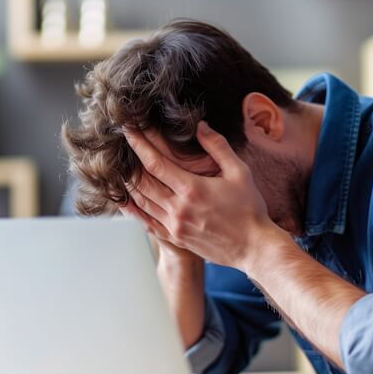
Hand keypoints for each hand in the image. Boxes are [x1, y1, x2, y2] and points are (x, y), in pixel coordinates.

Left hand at [124, 121, 279, 270]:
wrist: (253, 247)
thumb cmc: (250, 209)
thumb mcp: (240, 173)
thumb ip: (218, 147)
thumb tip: (200, 126)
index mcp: (192, 189)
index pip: (154, 163)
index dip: (138, 145)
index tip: (128, 131)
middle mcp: (178, 209)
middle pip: (141, 182)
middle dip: (128, 162)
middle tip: (119, 147)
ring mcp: (174, 226)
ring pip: (141, 202)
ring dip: (127, 184)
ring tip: (119, 168)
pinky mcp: (176, 239)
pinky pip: (146, 222)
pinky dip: (133, 209)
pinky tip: (125, 200)